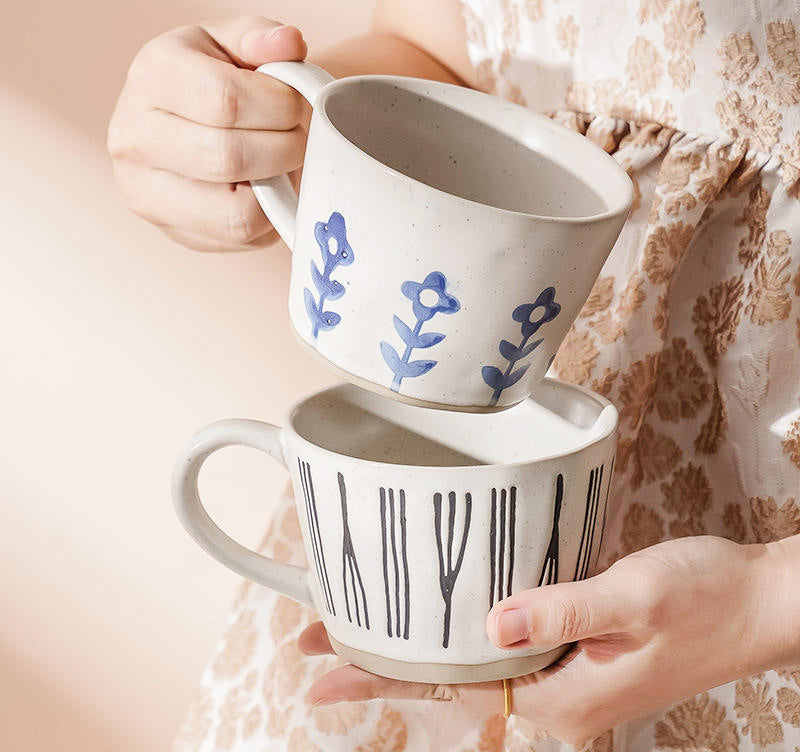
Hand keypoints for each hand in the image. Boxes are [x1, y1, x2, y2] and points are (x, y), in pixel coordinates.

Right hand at [108, 16, 308, 251]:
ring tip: (279, 164)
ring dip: (277, 190)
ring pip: (235, 213)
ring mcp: (147, 192)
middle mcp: (134, 136)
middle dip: (284, 149)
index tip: (295, 104)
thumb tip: (288, 43)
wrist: (189, 122)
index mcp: (152, 74)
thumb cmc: (220, 77)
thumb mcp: (236, 43)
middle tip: (297, 137)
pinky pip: (240, 238)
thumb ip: (264, 37)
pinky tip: (263, 189)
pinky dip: (267, 217)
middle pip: (228, 158)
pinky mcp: (173, 232)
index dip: (280, 106)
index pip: (225, 100)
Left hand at [299, 536, 792, 745]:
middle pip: (449, 685)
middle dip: (380, 667)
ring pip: (471, 670)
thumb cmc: (707, 598)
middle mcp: (556, 700)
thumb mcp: (634, 597)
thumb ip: (560, 611)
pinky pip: (502, 654)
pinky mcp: (574, 655)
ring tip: (356, 634)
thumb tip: (488, 625)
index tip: (323, 672)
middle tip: (315, 646)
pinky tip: (438, 622)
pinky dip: (458, 640)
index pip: (452, 691)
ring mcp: (565, 681)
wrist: (757, 601)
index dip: (383, 679)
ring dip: (415, 651)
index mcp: (563, 698)